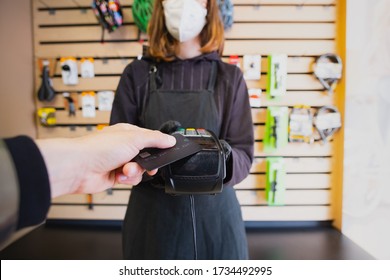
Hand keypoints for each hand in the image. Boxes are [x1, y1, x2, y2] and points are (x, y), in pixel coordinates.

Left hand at [36, 124, 175, 197]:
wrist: (79, 167)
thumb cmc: (99, 148)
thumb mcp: (134, 138)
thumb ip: (154, 139)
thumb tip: (170, 140)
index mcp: (128, 133)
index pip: (150, 139)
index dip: (158, 147)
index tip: (166, 152)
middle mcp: (124, 147)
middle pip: (147, 157)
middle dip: (146, 163)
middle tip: (146, 165)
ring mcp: (120, 162)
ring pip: (140, 170)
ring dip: (135, 172)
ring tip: (124, 170)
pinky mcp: (115, 176)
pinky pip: (131, 179)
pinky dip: (127, 179)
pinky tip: (118, 176)